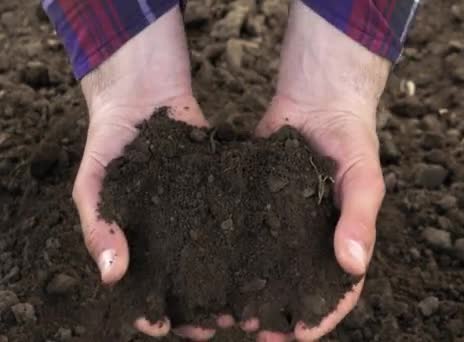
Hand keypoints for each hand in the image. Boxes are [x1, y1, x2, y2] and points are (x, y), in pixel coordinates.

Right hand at [72, 7, 218, 337]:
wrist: (143, 94)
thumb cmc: (110, 143)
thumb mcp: (94, 184)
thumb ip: (98, 226)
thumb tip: (110, 275)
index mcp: (139, 239)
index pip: (145, 286)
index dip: (153, 308)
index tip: (165, 325)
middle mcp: (172, 232)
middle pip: (187, 280)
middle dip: (202, 304)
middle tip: (220, 323)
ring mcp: (199, 211)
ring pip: (217, 256)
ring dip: (232, 281)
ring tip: (247, 302)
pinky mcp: (223, 189)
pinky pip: (236, 217)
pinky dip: (249, 237)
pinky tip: (264, 254)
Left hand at [254, 2, 388, 339]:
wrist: (319, 99)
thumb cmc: (351, 138)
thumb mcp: (364, 177)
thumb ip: (360, 218)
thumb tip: (354, 266)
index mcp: (344, 238)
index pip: (339, 290)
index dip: (322, 316)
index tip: (297, 335)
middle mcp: (312, 238)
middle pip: (298, 287)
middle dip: (279, 313)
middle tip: (253, 330)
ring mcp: (283, 223)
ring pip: (268, 267)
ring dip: (251, 291)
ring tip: (227, 310)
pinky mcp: (257, 204)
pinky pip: (245, 234)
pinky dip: (232, 255)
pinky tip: (211, 268)